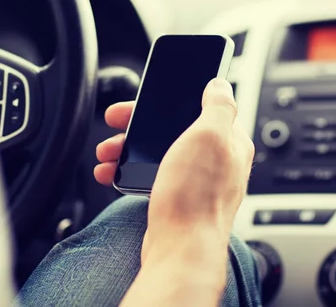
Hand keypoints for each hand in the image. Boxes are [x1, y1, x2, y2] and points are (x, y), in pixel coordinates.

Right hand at [96, 78, 253, 259]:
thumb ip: (218, 105)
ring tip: (107, 151)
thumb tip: (220, 84)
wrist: (181, 250)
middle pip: (173, 127)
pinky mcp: (178, 197)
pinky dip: (129, 169)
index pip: (202, 105)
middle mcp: (216, 159)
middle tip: (115, 120)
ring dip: (128, 146)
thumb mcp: (208, 136)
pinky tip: (112, 172)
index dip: (172, 98)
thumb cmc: (196, 197)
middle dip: (140, 123)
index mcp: (229, 140)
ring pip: (158, 150)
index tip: (148, 96)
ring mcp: (196, 179)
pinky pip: (151, 174)